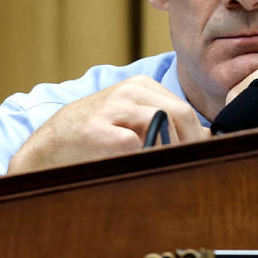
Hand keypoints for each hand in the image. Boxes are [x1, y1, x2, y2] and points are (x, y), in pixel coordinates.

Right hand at [7, 76, 208, 173]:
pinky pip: (135, 145)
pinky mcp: (97, 130)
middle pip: (180, 115)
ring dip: (168, 152)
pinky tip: (136, 170)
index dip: (196, 138)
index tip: (198, 159)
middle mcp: (129, 91)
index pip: (186, 111)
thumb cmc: (95, 135)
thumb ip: (166, 123)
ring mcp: (112, 108)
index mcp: (141, 86)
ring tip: (164, 171)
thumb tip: (208, 137)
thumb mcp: (131, 119)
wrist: (49, 145)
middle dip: (189, 145)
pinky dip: (142, 160)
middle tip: (188, 169)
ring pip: (162, 126)